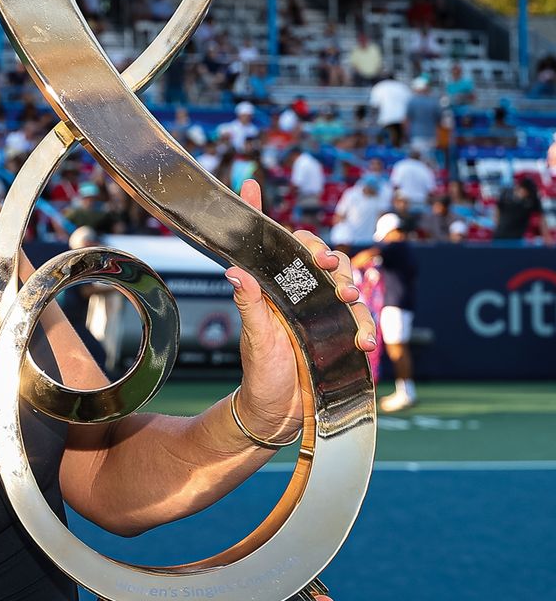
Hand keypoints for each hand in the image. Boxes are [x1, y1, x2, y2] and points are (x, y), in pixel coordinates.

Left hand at [226, 180, 377, 437]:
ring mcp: (321, 312)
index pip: (267, 247)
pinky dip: (365, 325)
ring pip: (343, 282)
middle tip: (328, 262)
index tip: (249, 185)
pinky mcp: (340, 333)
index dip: (258, 214)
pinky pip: (359, 318)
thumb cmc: (262, 375)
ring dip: (349, 283)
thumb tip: (234, 272)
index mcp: (272, 290)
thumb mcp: (256, 339)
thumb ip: (250, 306)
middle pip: (316, 256)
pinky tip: (363, 340)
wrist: (280, 414)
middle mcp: (297, 295)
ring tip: (348, 296)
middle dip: (325, 252)